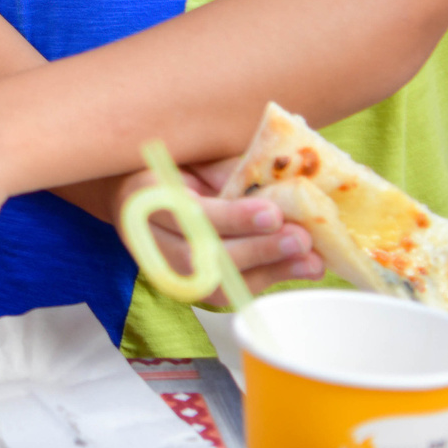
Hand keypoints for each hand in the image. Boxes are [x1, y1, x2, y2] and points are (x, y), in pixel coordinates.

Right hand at [116, 157, 322, 305]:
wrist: (137, 196)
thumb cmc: (174, 167)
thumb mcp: (194, 155)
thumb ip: (224, 169)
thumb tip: (274, 180)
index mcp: (144, 195)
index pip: (188, 213)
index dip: (232, 218)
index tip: (273, 213)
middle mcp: (149, 239)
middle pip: (201, 256)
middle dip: (256, 250)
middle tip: (301, 239)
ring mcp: (167, 269)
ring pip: (215, 284)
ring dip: (268, 272)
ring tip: (311, 260)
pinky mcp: (189, 286)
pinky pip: (229, 292)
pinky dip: (267, 279)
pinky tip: (301, 267)